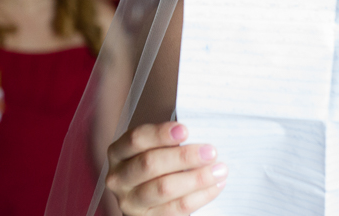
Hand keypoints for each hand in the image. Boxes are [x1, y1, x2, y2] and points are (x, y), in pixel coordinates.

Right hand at [106, 122, 226, 215]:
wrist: (152, 196)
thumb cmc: (159, 162)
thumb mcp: (157, 147)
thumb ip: (172, 140)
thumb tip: (202, 131)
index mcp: (118, 152)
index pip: (136, 139)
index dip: (161, 134)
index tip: (186, 130)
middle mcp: (118, 177)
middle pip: (150, 164)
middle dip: (184, 157)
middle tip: (211, 151)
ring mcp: (130, 201)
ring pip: (164, 188)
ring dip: (196, 178)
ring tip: (219, 170)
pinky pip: (176, 208)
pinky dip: (200, 196)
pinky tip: (215, 186)